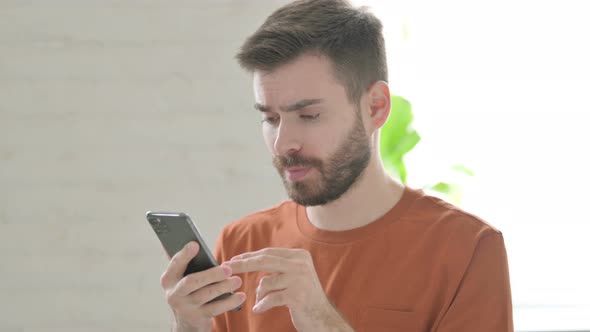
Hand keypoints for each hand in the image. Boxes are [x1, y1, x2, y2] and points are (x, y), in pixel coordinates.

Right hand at [160, 242, 245, 331]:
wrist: (186, 322)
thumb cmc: (189, 291)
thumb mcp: (182, 279)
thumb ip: (187, 263)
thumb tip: (193, 242)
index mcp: (168, 279)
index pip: (175, 264)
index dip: (184, 254)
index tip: (195, 244)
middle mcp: (173, 294)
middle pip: (192, 282)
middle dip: (211, 274)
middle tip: (228, 269)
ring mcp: (185, 308)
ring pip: (206, 295)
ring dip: (224, 287)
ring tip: (237, 281)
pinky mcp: (197, 319)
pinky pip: (216, 308)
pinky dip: (230, 302)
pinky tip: (240, 296)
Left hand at [226, 248, 352, 331]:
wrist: (323, 318)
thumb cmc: (305, 297)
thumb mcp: (295, 275)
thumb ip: (279, 266)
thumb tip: (249, 259)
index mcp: (299, 255)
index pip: (268, 252)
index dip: (249, 256)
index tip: (233, 260)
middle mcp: (300, 264)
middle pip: (263, 261)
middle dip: (242, 265)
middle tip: (226, 268)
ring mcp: (299, 279)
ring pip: (265, 281)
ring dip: (259, 293)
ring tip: (260, 301)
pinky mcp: (296, 295)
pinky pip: (270, 298)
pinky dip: (262, 304)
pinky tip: (259, 309)